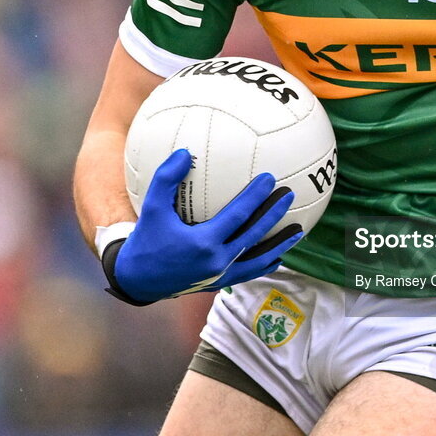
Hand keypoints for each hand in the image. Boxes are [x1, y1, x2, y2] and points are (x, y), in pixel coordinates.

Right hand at [106, 149, 302, 303]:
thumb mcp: (151, 208)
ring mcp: (220, 275)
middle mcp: (216, 261)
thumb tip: (185, 152)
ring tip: (298, 231)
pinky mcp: (218, 283)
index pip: (238, 216)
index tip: (269, 179)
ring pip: (258, 260)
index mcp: (203, 243)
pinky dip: (265, 264)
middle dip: (275, 215)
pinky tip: (277, 256)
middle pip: (255, 236)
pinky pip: (248, 273)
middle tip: (289, 194)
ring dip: (279, 244)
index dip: (256, 197)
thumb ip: (166, 178)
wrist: (137, 281)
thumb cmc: (145, 240)